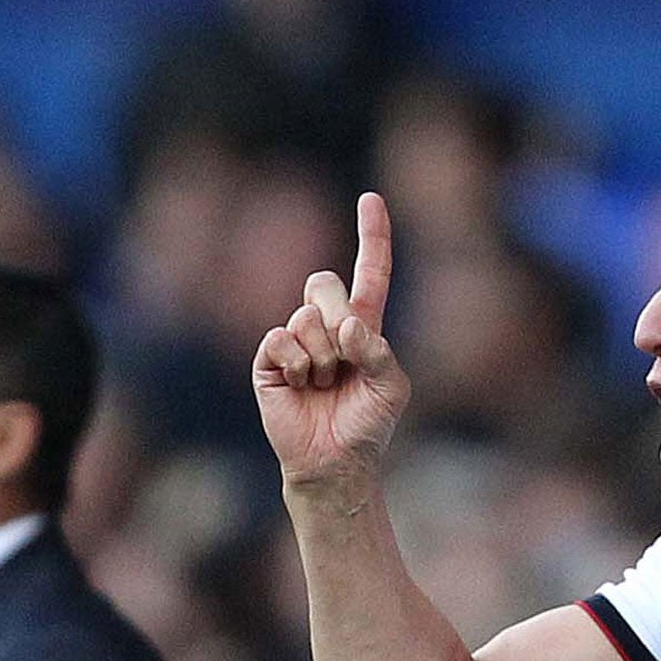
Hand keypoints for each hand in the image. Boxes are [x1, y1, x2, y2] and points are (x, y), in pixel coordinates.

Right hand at [253, 191, 411, 489]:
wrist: (335, 462)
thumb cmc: (367, 425)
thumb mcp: (392, 387)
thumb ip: (379, 350)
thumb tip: (347, 328)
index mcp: (362, 326)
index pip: (370, 272)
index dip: (372, 235)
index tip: (371, 199)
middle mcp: (326, 325)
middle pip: (325, 283)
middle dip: (339, 319)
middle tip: (343, 363)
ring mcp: (295, 340)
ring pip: (306, 315)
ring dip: (322, 356)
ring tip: (323, 385)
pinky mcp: (269, 359)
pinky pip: (281, 338)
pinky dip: (297, 365)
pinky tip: (300, 387)